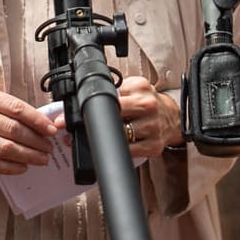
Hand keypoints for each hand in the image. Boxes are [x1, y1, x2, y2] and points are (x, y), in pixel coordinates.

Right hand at [0, 85, 57, 173]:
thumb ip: (8, 107)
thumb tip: (41, 122)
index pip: (16, 108)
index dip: (37, 121)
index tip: (51, 129)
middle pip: (13, 130)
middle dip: (36, 141)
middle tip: (49, 147)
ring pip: (5, 148)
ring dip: (28, 156)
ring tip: (41, 158)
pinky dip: (11, 167)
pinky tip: (23, 166)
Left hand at [54, 75, 179, 158]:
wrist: (173, 117)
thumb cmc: (148, 102)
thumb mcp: (134, 87)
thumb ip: (114, 90)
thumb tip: (80, 97)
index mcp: (139, 87)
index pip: (108, 96)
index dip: (86, 107)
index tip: (66, 116)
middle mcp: (147, 106)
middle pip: (112, 116)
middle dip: (88, 124)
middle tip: (68, 130)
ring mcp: (151, 127)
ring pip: (118, 135)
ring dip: (99, 139)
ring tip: (83, 140)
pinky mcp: (153, 146)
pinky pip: (129, 152)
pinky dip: (115, 151)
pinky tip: (105, 148)